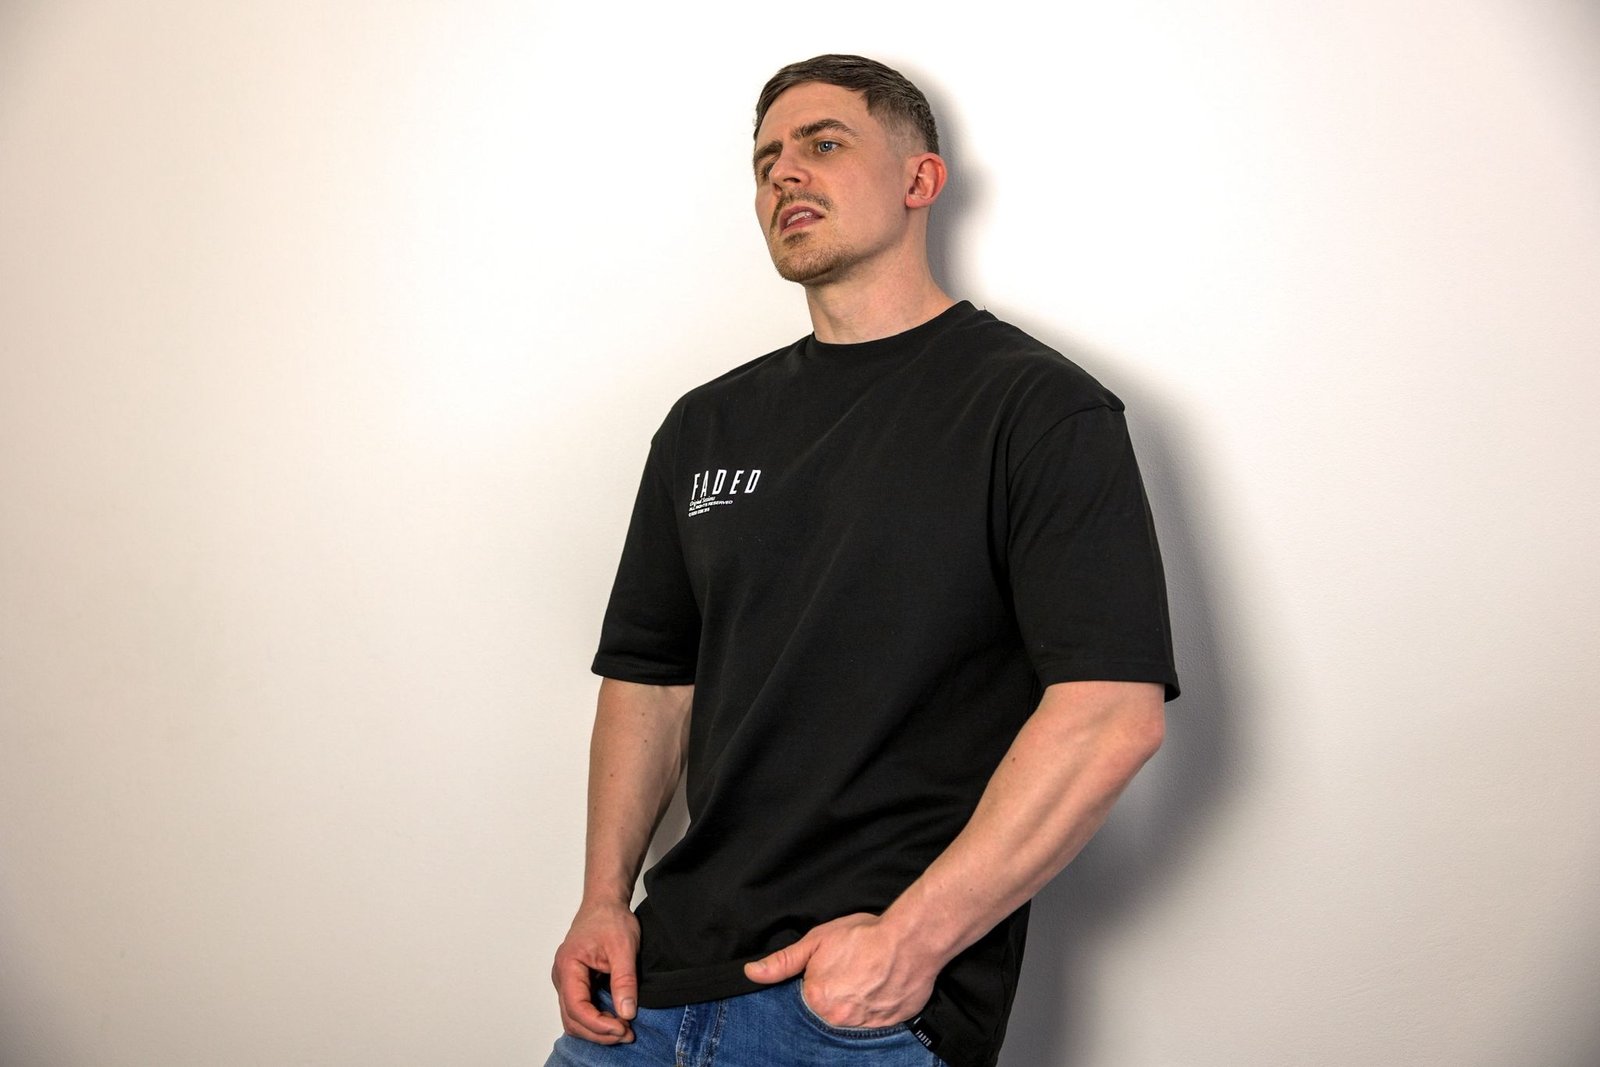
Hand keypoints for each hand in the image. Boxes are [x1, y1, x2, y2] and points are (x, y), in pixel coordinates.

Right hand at [551, 900, 640, 1043]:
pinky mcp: (576, 982)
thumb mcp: (624, 948)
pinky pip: (580, 1009)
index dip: (599, 1025)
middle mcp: (561, 976)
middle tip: (627, 1034)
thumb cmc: (610, 918)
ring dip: (597, 1029)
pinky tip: (615, 1020)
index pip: (577, 1007)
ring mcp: (566, 980)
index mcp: (568, 966)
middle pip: (573, 1019)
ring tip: (623, 1030)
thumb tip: (626, 1012)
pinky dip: (596, 1020)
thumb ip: (624, 980)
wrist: (605, 903)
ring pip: (574, 1018)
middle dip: (599, 1032)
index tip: (622, 1029)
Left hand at [742, 913, 937, 1028]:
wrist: (910, 940)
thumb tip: (751, 973)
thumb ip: (783, 961)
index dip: (815, 987)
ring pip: (849, 1022)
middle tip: (849, 977)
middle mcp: (837, 1019)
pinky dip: (873, 1012)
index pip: (804, 1003)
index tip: (828, 975)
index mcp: (816, 1000)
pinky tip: (878, 993)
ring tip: (864, 984)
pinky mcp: (887, 1028)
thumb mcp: (817, 940)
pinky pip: (873, 1027)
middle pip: (826, 1015)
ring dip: (852, 1007)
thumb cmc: (865, 936)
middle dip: (833, 999)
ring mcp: (864, 1027)